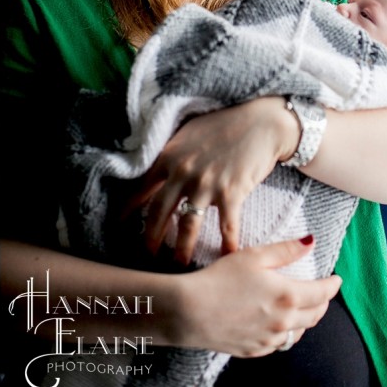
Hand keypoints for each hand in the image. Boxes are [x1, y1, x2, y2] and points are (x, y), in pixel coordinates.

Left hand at [128, 97, 297, 261]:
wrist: (264, 122)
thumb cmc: (228, 123)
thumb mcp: (191, 131)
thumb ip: (174, 152)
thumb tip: (161, 169)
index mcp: (169, 157)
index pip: (142, 189)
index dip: (130, 209)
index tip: (122, 224)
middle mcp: (183, 173)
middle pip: (159, 213)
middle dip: (151, 238)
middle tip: (148, 254)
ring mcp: (207, 184)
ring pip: (188, 225)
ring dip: (183, 248)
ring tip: (180, 263)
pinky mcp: (232, 192)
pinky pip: (226, 225)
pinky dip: (227, 243)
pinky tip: (227, 255)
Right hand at [174, 236, 341, 356]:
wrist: (188, 312)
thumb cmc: (219, 279)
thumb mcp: (255, 256)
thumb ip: (286, 250)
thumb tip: (311, 242)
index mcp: (288, 296)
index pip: (323, 293)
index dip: (333, 285)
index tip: (337, 279)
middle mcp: (283, 321)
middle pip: (315, 315)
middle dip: (323, 303)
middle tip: (322, 293)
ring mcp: (268, 339)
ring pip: (298, 333)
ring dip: (306, 320)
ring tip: (303, 309)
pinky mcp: (253, 350)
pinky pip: (278, 345)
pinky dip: (285, 334)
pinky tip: (279, 325)